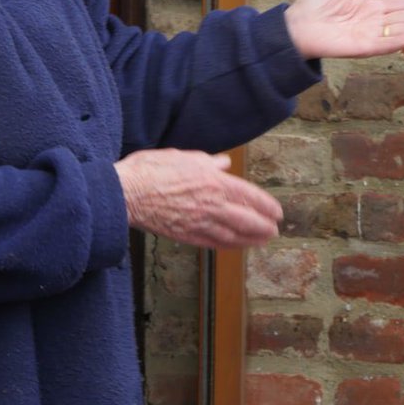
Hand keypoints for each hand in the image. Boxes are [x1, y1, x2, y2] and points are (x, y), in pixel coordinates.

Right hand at [114, 149, 282, 248]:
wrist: (125, 193)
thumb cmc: (152, 170)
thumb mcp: (185, 157)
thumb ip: (208, 162)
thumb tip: (224, 162)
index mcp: (215, 182)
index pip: (250, 196)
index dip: (266, 206)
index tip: (278, 212)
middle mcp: (212, 205)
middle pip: (246, 220)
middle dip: (264, 227)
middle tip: (275, 231)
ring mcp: (199, 223)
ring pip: (232, 235)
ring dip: (250, 240)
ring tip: (262, 242)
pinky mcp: (184, 236)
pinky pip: (212, 243)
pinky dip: (227, 246)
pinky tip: (234, 247)